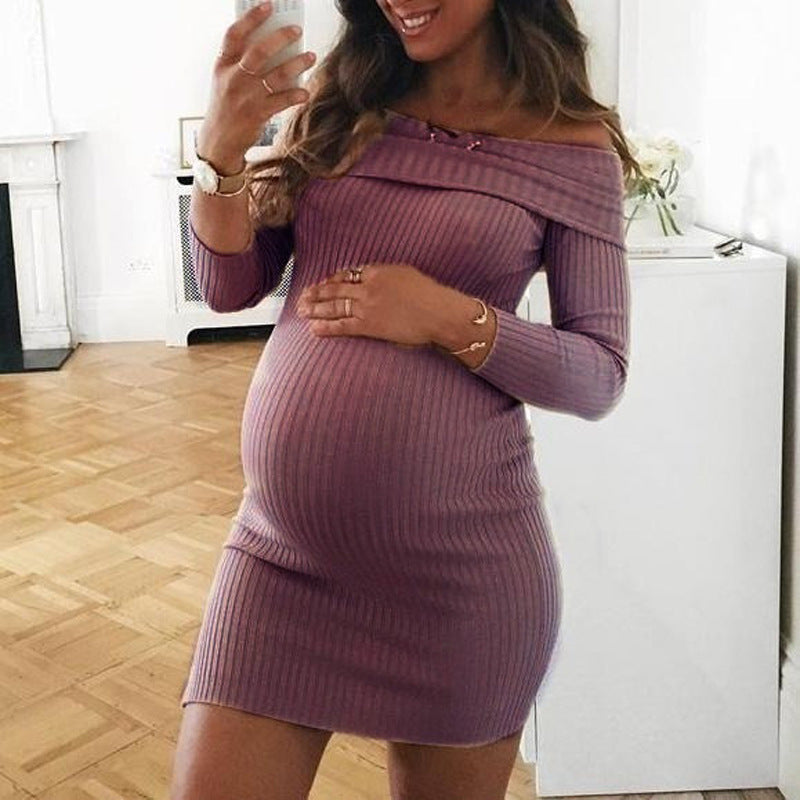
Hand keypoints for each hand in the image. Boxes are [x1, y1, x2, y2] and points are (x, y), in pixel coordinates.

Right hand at [198, 3, 315, 168]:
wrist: (218, 141)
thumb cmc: (226, 107)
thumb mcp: (225, 81)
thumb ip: (241, 63)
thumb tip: (273, 46)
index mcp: (223, 65)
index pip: (234, 34)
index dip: (251, 18)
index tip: (268, 6)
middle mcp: (234, 78)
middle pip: (259, 51)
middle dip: (281, 38)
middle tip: (296, 30)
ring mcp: (246, 97)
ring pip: (276, 75)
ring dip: (297, 64)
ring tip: (310, 56)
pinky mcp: (258, 114)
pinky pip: (282, 100)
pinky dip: (296, 95)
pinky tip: (305, 91)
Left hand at [295, 262, 451, 348]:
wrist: (439, 313)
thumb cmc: (430, 295)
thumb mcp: (407, 274)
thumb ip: (387, 275)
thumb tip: (376, 277)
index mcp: (377, 272)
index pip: (347, 275)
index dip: (332, 280)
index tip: (323, 283)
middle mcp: (368, 287)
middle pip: (335, 289)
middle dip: (316, 293)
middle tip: (302, 296)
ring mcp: (367, 306)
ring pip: (334, 306)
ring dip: (315, 308)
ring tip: (302, 311)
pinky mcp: (369, 325)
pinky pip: (342, 325)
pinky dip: (326, 327)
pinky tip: (314, 328)